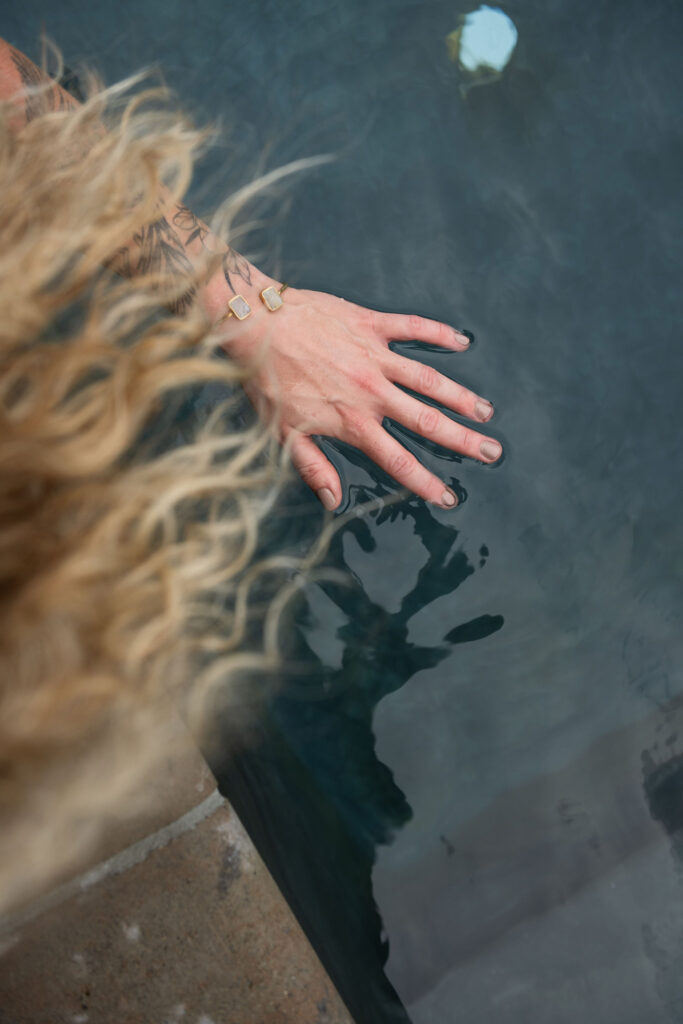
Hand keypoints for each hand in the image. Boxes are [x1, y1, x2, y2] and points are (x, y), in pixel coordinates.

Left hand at [221, 287, 501, 510]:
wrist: (253, 323)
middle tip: (492, 451)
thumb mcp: (283, 433)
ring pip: (430, 378)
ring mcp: (374, 356)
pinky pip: (413, 328)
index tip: (449, 497)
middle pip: (428, 421)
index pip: (398, 460)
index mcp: (352, 422)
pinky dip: (440, 333)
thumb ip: (314, 467)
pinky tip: (463, 342)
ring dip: (461, 395)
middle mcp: (371, 392)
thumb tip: (334, 501)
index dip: (426, 482)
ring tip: (486, 410)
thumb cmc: (264, 379)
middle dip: (464, 440)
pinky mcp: (371, 324)